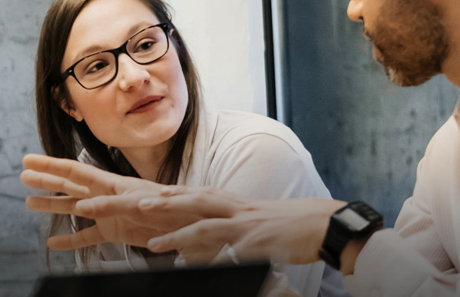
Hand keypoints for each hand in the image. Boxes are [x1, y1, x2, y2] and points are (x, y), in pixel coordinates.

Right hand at [20, 154, 199, 248]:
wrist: (192, 223)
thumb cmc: (171, 208)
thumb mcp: (141, 204)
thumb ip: (111, 206)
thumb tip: (81, 208)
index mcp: (111, 183)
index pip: (74, 171)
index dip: (50, 165)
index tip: (28, 160)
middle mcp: (105, 195)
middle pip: (69, 185)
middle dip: (46, 179)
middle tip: (22, 175)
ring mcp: (107, 214)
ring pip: (73, 208)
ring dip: (52, 205)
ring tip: (28, 203)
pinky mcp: (114, 232)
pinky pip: (87, 237)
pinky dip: (70, 240)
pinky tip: (53, 243)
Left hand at [141, 185, 347, 265]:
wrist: (325, 223)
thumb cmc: (288, 224)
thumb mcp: (252, 221)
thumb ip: (227, 228)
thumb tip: (204, 245)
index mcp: (231, 202)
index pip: (192, 194)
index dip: (165, 194)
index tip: (138, 193)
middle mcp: (234, 208)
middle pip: (189, 201)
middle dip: (159, 203)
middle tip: (134, 204)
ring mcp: (245, 225)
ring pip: (205, 225)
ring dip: (177, 233)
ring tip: (153, 242)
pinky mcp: (258, 242)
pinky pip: (231, 252)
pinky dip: (213, 259)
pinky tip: (197, 267)